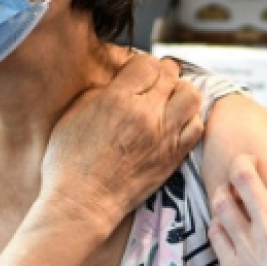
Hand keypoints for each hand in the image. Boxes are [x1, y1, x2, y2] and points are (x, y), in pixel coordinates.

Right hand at [40, 53, 202, 233]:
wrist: (84, 202)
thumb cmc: (69, 161)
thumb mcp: (74, 115)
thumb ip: (101, 92)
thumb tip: (121, 81)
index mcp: (117, 100)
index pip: (146, 63)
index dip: (144, 63)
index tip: (139, 70)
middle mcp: (146, 115)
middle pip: (170, 75)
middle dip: (164, 72)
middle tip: (157, 79)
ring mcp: (164, 136)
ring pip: (191, 97)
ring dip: (182, 92)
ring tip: (170, 98)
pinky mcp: (174, 156)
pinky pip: (196, 127)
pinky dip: (191, 118)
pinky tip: (177, 121)